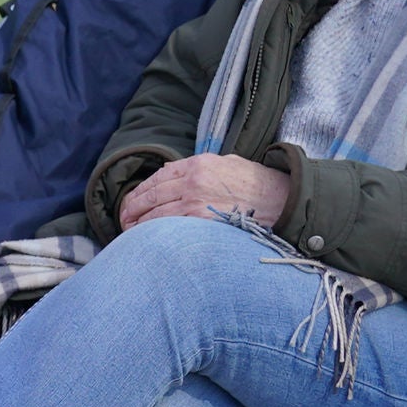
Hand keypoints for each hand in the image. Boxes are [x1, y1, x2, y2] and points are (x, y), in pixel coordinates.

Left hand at [116, 153, 292, 232]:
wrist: (283, 200)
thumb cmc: (257, 184)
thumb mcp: (226, 164)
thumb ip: (197, 168)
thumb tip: (169, 172)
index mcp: (198, 164)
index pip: (157, 177)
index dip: (139, 192)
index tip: (130, 203)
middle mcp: (193, 181)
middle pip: (150, 196)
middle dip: (131, 210)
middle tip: (123, 220)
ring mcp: (196, 203)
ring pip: (156, 215)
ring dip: (139, 226)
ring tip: (130, 234)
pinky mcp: (203, 223)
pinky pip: (170, 230)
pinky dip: (155, 235)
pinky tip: (147, 242)